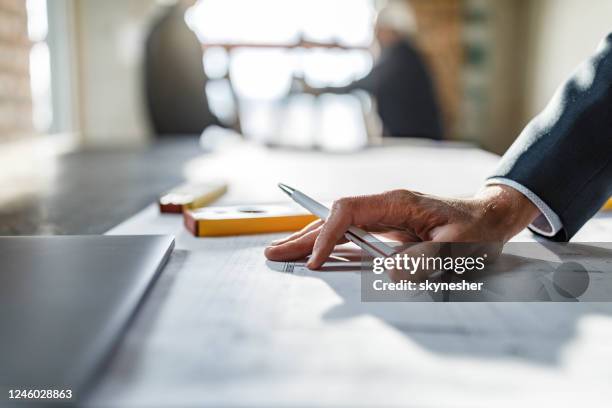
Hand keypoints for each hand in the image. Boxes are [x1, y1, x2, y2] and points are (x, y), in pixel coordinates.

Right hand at [264, 185, 539, 269]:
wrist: (490, 217)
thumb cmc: (476, 228)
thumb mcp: (457, 246)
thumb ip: (423, 259)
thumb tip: (388, 273)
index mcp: (396, 202)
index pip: (347, 211)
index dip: (327, 235)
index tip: (314, 261)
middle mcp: (383, 207)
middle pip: (333, 218)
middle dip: (303, 235)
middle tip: (274, 252)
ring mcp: (383, 218)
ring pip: (338, 227)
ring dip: (310, 240)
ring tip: (282, 253)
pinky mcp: (386, 231)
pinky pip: (351, 238)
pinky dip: (329, 247)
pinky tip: (313, 255)